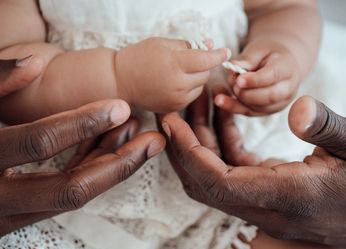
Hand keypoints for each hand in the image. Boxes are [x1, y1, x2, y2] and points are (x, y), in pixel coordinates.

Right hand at [0, 57, 165, 237]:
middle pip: (70, 189)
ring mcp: (3, 217)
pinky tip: (112, 146)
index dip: (82, 123)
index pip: (37, 143)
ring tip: (140, 136)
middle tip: (154, 140)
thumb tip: (34, 61)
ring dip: (110, 167)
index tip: (120, 106)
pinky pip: (62, 195)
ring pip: (72, 196)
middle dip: (119, 165)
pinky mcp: (13, 219)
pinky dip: (89, 172)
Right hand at [115, 37, 230, 112]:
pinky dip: (189, 88)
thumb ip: (188, 44)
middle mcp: (178, 84)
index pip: (207, 59)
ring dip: (197, 77)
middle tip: (192, 58)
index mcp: (174, 64)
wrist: (119, 81)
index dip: (218, 55)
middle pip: (206, 74)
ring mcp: (176, 99)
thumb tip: (209, 45)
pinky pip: (191, 96)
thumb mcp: (162, 43)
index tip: (225, 51)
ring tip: (180, 71)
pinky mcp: (173, 108)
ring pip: (200, 86)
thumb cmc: (138, 57)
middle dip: (203, 65)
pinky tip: (176, 82)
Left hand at [161, 89, 345, 248]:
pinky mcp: (273, 195)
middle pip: (207, 184)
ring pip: (218, 178)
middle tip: (171, 112)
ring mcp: (270, 204)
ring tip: (197, 107)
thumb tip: (297, 108)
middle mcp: (271, 207)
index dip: (190, 154)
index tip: (172, 124)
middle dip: (184, 148)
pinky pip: (237, 174)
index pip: (219, 182)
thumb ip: (329, 127)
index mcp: (289, 195)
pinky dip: (225, 147)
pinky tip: (226, 120)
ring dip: (203, 144)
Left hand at [214, 40, 299, 115]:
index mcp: (288, 68)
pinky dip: (234, 107)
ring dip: (239, 100)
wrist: (279, 63)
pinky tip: (221, 101)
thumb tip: (232, 66)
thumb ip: (247, 59)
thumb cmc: (268, 53)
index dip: (255, 80)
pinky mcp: (268, 110)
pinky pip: (251, 112)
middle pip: (269, 96)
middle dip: (247, 93)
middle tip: (233, 84)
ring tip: (229, 87)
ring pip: (259, 108)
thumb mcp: (259, 49)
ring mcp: (280, 102)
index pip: (273, 76)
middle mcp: (288, 88)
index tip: (239, 79)